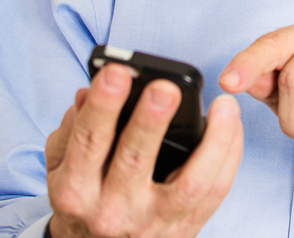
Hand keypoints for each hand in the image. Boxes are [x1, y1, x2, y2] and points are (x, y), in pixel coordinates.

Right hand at [45, 63, 242, 237]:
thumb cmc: (81, 199)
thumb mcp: (61, 167)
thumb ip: (73, 128)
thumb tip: (91, 90)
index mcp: (76, 190)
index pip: (89, 142)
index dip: (103, 105)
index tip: (117, 72)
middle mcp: (112, 210)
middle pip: (135, 160)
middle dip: (151, 122)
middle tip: (165, 88)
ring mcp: (152, 223)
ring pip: (190, 183)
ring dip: (212, 141)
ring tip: (224, 105)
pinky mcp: (184, 229)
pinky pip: (215, 193)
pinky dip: (229, 156)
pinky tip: (232, 125)